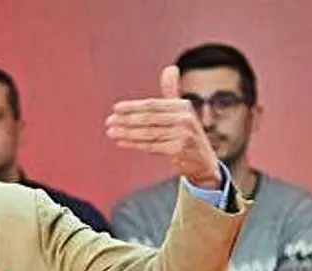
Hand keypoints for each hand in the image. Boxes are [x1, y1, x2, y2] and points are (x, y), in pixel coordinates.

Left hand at [105, 65, 220, 188]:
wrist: (202, 160)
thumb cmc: (186, 132)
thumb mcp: (181, 111)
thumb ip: (172, 91)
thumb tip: (170, 68)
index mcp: (183, 106)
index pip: (153, 105)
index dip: (133, 106)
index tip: (116, 108)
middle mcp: (185, 119)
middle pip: (149, 119)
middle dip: (126, 120)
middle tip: (108, 121)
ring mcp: (183, 135)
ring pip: (148, 133)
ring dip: (126, 133)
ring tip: (110, 132)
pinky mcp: (179, 150)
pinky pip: (151, 146)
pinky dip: (134, 144)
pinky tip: (121, 142)